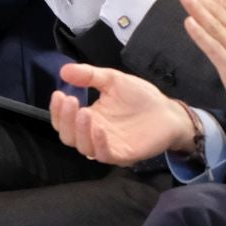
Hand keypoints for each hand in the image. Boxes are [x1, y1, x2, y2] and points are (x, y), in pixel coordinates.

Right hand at [48, 62, 192, 165]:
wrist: (168, 111)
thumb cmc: (141, 97)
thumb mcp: (113, 80)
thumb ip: (89, 75)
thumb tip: (64, 70)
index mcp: (89, 118)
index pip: (64, 120)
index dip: (57, 110)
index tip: (59, 93)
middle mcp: (94, 134)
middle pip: (68, 136)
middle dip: (64, 120)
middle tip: (69, 101)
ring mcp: (108, 146)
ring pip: (84, 147)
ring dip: (80, 131)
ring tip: (83, 112)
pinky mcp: (123, 155)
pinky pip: (105, 155)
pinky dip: (98, 143)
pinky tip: (99, 128)